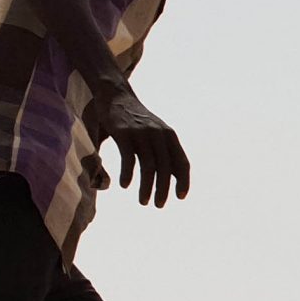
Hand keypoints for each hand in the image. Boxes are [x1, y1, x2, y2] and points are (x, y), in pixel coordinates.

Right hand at [91, 85, 190, 207]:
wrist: (115, 95)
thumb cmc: (136, 120)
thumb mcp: (156, 133)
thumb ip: (165, 151)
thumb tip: (173, 176)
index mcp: (170, 136)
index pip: (182, 163)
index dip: (183, 181)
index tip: (180, 197)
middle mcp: (159, 135)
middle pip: (166, 168)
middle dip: (164, 190)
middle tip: (159, 205)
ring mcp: (141, 134)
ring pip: (149, 166)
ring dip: (147, 187)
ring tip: (144, 202)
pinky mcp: (123, 134)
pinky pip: (129, 158)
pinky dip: (128, 174)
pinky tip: (125, 185)